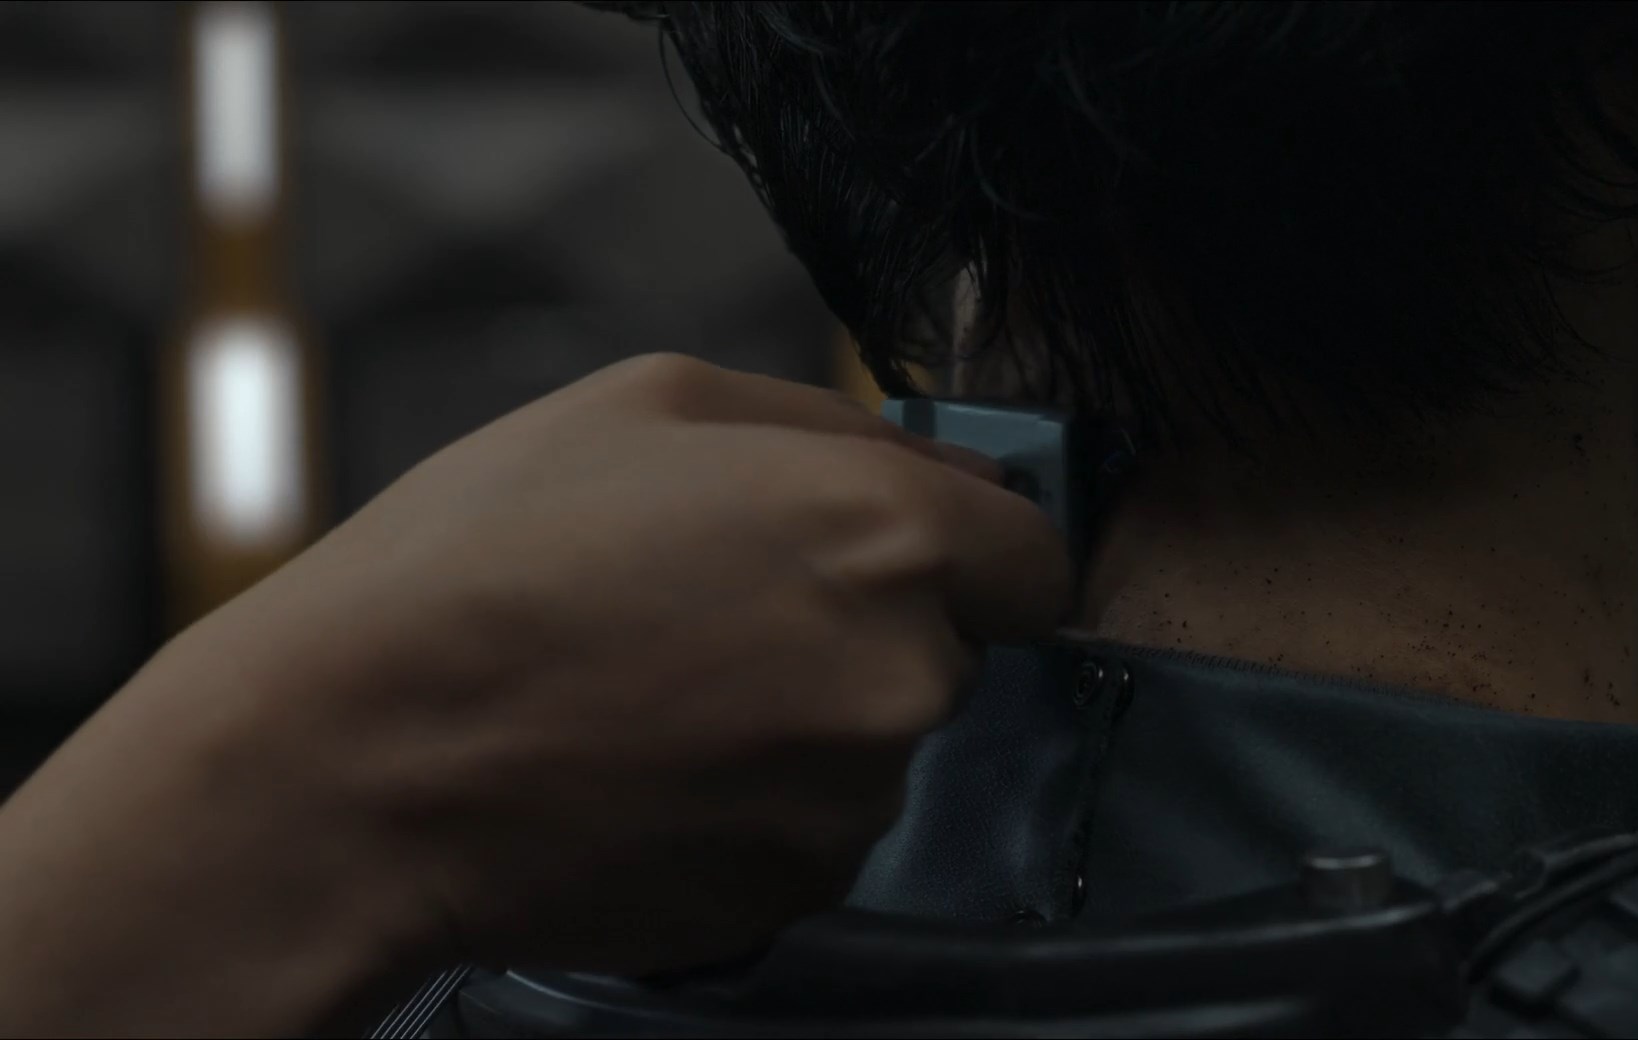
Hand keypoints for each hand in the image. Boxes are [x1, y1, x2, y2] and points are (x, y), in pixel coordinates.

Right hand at [0, 355, 1069, 1034]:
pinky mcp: (796, 892)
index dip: (973, 551)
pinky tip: (653, 768)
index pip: (1036, 560)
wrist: (359, 760)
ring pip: (878, 743)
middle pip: (955, 651)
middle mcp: (905, 677)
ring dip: (812, 719)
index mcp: (887, 534)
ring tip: (663, 691)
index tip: (899, 553)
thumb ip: (826, 425)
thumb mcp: (649, 403)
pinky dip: (760, 802)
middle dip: (874, 627)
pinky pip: (816, 826)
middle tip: (727, 611)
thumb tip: (927, 463)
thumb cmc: (485, 553)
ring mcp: (854, 800)